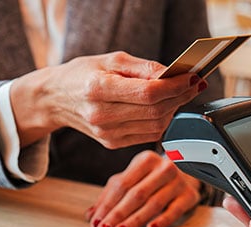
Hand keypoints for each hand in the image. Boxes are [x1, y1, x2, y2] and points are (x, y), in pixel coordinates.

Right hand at [10, 51, 205, 147]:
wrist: (55, 99)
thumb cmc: (82, 74)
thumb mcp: (110, 60)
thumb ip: (143, 68)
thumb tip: (173, 74)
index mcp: (99, 89)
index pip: (149, 93)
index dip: (176, 86)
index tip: (193, 77)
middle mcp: (102, 115)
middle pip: (156, 110)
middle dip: (181, 96)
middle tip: (195, 84)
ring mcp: (107, 133)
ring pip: (156, 125)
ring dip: (175, 109)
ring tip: (183, 93)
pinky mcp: (112, 143)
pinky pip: (149, 134)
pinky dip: (163, 120)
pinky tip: (167, 107)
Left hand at [84, 150, 200, 226]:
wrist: (186, 173)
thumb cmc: (153, 177)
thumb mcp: (132, 179)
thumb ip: (110, 195)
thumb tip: (91, 215)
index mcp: (145, 160)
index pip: (122, 184)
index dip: (107, 204)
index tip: (96, 221)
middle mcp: (163, 168)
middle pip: (137, 194)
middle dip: (118, 214)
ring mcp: (178, 181)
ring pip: (154, 203)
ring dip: (135, 220)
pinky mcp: (189, 196)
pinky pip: (175, 210)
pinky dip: (162, 221)